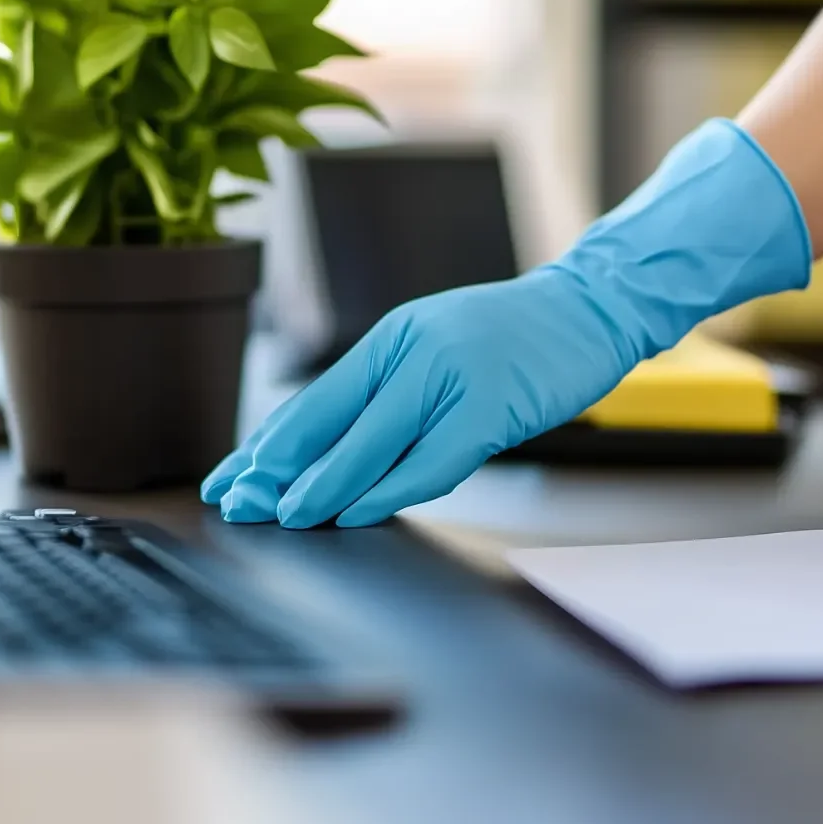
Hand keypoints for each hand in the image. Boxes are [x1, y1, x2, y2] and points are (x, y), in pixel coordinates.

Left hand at [201, 267, 632, 527]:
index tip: (230, 477)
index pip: (315, 399)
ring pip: (371, 442)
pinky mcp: (490, 406)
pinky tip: (357, 511)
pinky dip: (389, 490)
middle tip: (238, 503)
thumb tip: (333, 450)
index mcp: (392, 338)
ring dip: (324, 485)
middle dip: (278, 468)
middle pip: (329, 420)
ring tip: (285, 516)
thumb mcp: (439, 350)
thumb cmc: (517, 339)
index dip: (268, 444)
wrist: (592, 308)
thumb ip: (393, 392)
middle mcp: (411, 351)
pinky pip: (430, 460)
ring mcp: (451, 376)